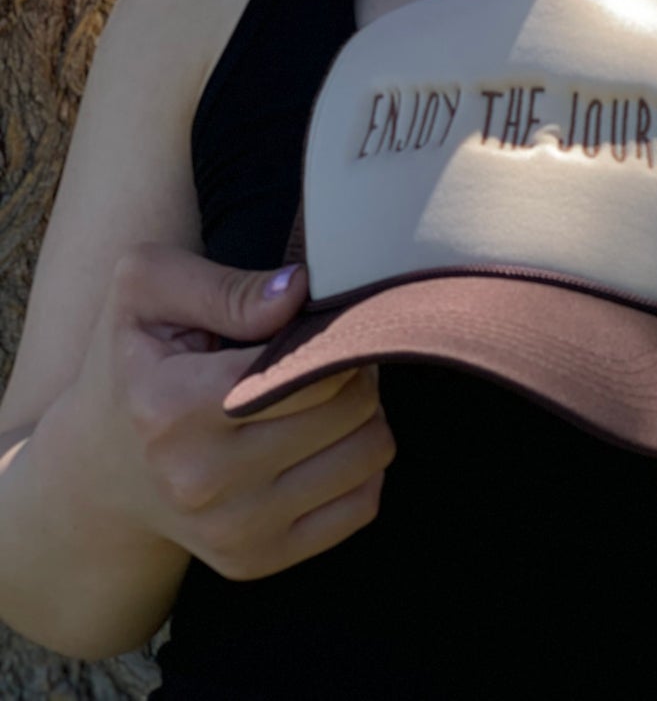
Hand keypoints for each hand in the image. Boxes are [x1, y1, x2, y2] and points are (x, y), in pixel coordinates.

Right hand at [66, 244, 394, 580]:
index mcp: (176, 406)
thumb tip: (297, 292)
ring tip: (325, 396)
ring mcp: (232, 530)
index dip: (337, 335)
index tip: (320, 323)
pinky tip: (322, 441)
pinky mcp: (256, 559)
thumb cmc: (135, 361)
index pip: (311, 370)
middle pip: (349, 408)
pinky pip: (363, 505)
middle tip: (327, 355)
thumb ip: (225, 286)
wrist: (99, 467)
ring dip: (365, 414)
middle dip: (356, 368)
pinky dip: (361, 464)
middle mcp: (203, 480)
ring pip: (369, 454)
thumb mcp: (148, 290)